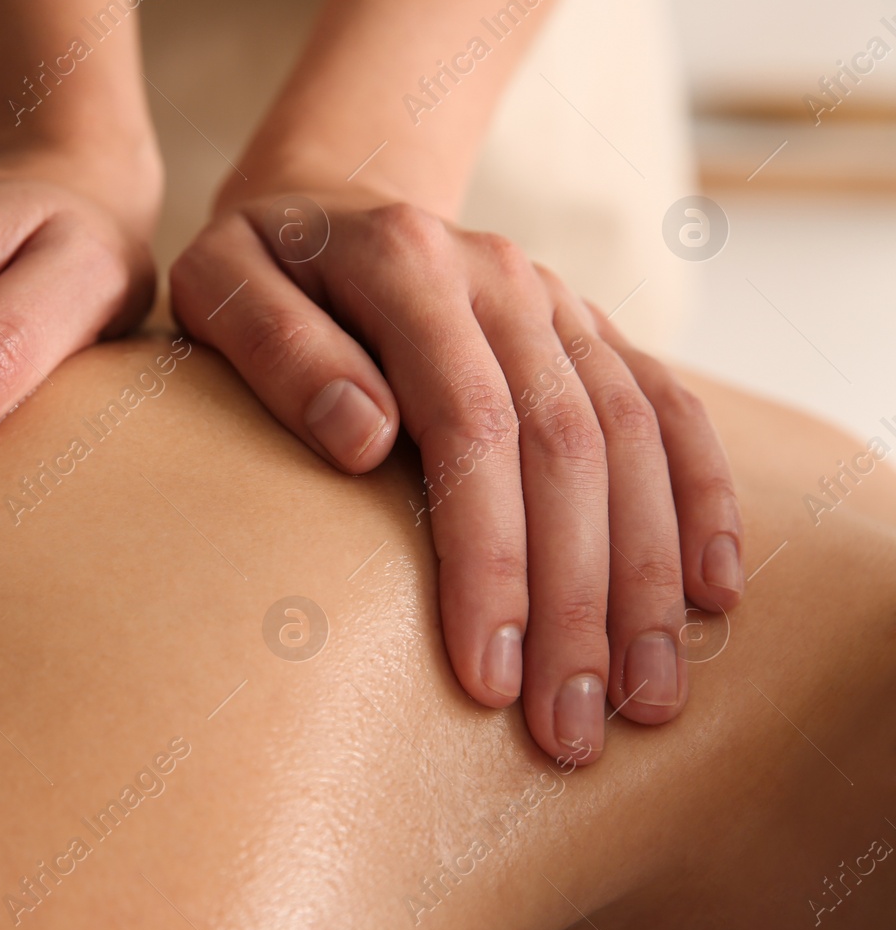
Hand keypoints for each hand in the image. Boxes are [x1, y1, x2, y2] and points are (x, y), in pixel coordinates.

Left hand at [170, 193, 742, 763]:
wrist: (323, 200)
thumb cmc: (254, 267)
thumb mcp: (218, 284)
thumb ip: (275, 348)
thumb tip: (364, 438)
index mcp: (406, 263)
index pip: (471, 424)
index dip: (489, 554)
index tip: (484, 674)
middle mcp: (500, 278)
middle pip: (567, 447)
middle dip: (576, 598)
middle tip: (571, 729)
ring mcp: (557, 303)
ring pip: (633, 439)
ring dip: (645, 575)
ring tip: (645, 698)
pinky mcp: (588, 331)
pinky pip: (670, 407)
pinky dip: (700, 496)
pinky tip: (711, 590)